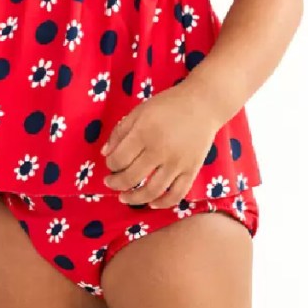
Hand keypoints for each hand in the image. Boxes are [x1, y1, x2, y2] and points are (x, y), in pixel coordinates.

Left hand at [100, 79, 222, 208]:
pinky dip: (163, 203)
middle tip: (110, 182)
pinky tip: (152, 203)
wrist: (203, 104)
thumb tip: (105, 154)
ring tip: (124, 197)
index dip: (110, 165)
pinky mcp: (192, 170)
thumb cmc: (168, 105)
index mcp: (143, 133)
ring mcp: (177, 163)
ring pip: (151, 191)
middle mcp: (159, 150)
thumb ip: (120, 132)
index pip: (119, 159)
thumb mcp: (139, 111)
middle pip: (131, 177)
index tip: (110, 164)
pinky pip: (176, 194)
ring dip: (134, 198)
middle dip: (116, 183)